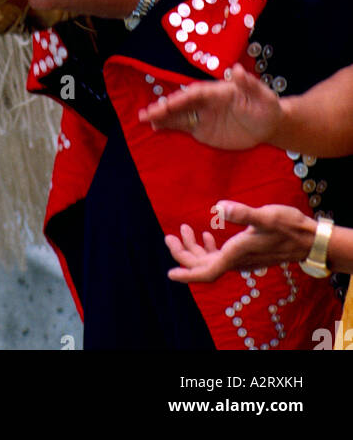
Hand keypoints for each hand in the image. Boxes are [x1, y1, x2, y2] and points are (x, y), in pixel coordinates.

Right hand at [140, 63, 282, 148]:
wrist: (268, 124)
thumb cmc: (266, 106)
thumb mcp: (262, 96)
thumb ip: (250, 84)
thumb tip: (238, 70)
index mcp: (218, 91)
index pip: (196, 94)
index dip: (181, 98)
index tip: (168, 104)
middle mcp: (206, 102)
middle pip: (182, 103)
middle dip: (164, 107)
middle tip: (146, 113)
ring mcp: (203, 115)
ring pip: (179, 114)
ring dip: (161, 116)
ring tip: (143, 118)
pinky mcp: (204, 129)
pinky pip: (184, 126)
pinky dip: (169, 126)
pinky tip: (155, 127)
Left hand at [165, 202, 317, 281]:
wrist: (309, 239)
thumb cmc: (288, 226)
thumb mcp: (265, 216)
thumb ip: (243, 213)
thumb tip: (220, 207)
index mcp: (236, 255)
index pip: (207, 272)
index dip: (187, 273)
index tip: (170, 273)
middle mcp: (237, 261)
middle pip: (204, 266)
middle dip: (184, 254)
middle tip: (170, 236)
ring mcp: (242, 259)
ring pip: (211, 260)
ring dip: (194, 249)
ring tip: (182, 230)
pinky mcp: (247, 253)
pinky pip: (222, 256)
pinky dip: (209, 247)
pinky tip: (206, 234)